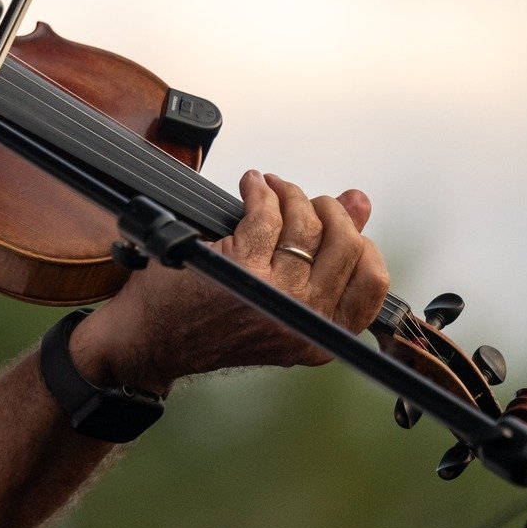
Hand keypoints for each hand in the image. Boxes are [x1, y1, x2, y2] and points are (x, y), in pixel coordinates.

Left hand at [71, 170, 390, 393]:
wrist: (154, 341)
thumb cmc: (213, 320)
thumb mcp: (280, 302)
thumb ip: (324, 259)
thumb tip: (360, 203)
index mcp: (321, 338)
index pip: (372, 283)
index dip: (362, 242)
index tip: (343, 222)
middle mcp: (303, 320)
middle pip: (345, 245)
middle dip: (329, 210)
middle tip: (306, 199)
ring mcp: (273, 295)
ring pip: (305, 225)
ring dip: (290, 194)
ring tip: (273, 188)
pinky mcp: (239, 267)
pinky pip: (266, 214)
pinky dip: (260, 191)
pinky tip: (252, 186)